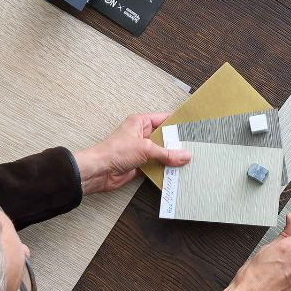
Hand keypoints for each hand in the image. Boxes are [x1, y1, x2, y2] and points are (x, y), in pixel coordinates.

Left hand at [73, 113, 190, 194]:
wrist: (99, 171)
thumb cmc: (113, 152)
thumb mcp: (145, 149)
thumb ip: (167, 153)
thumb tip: (183, 155)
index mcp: (140, 122)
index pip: (164, 119)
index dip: (177, 123)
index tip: (191, 128)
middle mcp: (141, 134)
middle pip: (164, 138)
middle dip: (176, 143)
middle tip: (192, 146)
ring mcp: (140, 150)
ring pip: (161, 152)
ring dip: (171, 157)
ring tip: (186, 160)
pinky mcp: (140, 164)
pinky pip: (156, 165)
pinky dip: (164, 168)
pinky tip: (175, 170)